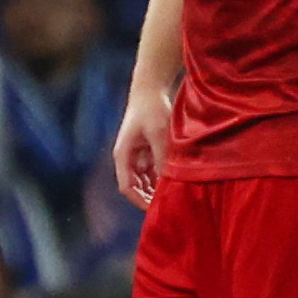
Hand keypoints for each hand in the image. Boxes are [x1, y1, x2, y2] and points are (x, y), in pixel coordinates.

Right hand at [112, 82, 171, 209]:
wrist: (150, 88)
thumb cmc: (151, 109)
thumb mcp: (158, 134)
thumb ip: (161, 158)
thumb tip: (167, 181)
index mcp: (123, 155)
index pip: (127, 187)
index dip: (140, 201)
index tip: (156, 208)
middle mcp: (127, 157)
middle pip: (135, 186)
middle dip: (149, 197)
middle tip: (169, 204)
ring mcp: (136, 153)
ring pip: (144, 179)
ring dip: (156, 187)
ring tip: (173, 195)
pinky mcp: (145, 148)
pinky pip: (151, 169)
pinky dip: (160, 176)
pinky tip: (174, 181)